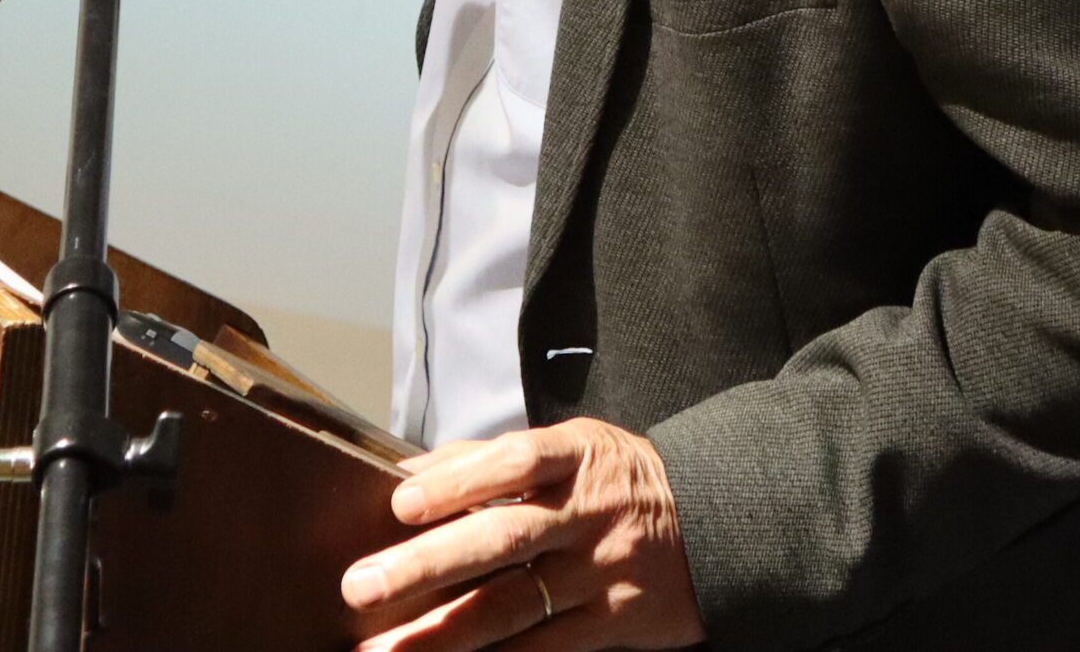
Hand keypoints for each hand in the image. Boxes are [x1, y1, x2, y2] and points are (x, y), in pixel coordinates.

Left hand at [341, 421, 703, 649]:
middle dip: (426, 565)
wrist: (719, 522)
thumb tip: (411, 470)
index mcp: (575, 458)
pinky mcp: (612, 625)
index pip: (512, 461)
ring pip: (513, 606)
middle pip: (501, 539)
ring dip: (442, 633)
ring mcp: (599, 574)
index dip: (457, 480)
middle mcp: (586, 514)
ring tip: (383, 650)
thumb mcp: (573, 447)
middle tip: (361, 586)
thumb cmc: (619, 480)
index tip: (399, 502)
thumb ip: (494, 458)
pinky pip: (546, 650)